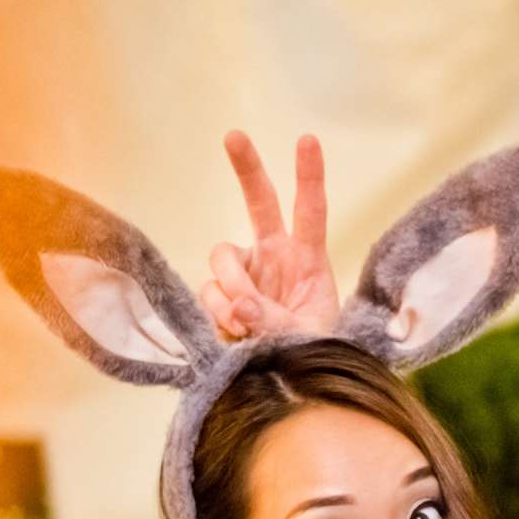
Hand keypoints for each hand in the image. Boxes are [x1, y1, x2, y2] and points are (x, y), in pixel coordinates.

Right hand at [198, 130, 339, 340]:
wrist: (285, 382)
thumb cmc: (308, 354)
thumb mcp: (304, 339)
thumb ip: (274, 321)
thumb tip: (240, 305)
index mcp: (307, 260)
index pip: (310, 212)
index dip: (309, 175)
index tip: (307, 139)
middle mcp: (274, 257)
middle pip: (259, 202)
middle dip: (246, 167)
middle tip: (234, 135)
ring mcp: (245, 273)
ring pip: (222, 259)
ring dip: (229, 289)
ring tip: (245, 323)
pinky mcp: (222, 294)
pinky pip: (209, 292)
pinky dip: (217, 313)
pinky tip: (233, 333)